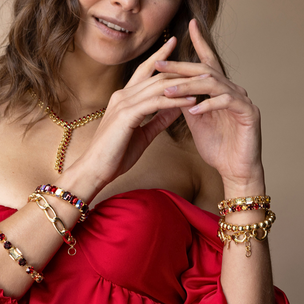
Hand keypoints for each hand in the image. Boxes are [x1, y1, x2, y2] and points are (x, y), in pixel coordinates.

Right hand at [73, 37, 196, 190]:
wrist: (95, 169)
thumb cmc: (115, 154)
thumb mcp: (143, 134)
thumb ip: (159, 120)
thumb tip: (177, 108)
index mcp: (124, 99)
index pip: (145, 72)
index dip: (161, 58)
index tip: (175, 46)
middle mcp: (122, 96)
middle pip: (156, 75)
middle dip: (180, 69)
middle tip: (204, 66)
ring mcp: (123, 103)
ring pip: (158, 86)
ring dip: (183, 83)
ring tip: (205, 81)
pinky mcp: (126, 115)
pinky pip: (156, 103)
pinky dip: (175, 101)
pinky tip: (192, 100)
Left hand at [157, 19, 264, 194]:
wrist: (235, 168)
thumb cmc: (217, 146)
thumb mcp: (196, 121)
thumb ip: (187, 103)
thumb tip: (170, 88)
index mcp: (219, 91)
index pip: (206, 64)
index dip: (198, 45)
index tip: (184, 29)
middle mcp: (231, 90)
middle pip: (205, 70)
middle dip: (181, 67)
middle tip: (160, 64)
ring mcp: (241, 100)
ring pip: (214, 83)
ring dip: (189, 87)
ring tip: (168, 91)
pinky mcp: (249, 113)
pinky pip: (227, 102)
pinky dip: (208, 105)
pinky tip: (193, 111)